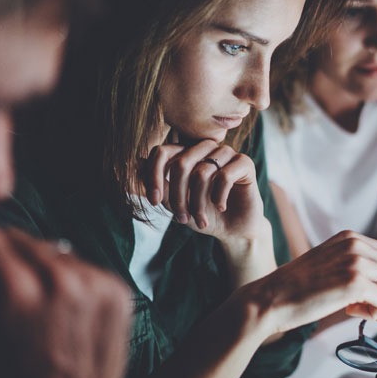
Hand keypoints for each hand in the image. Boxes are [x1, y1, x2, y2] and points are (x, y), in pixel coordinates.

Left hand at [141, 139, 267, 241]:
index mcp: (187, 153)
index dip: (153, 175)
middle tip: (181, 218)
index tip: (153, 201)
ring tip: (200, 220)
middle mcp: (206, 148)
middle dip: (177, 196)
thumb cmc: (203, 214)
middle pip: (181, 163)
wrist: (233, 230)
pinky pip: (225, 176)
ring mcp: (226, 153)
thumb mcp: (174, 203)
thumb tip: (132, 165)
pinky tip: (221, 208)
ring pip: (202, 172)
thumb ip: (155, 185)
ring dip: (197, 202)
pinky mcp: (244, 163)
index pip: (162, 152)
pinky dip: (218, 197)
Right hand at [235, 230, 376, 335]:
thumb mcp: (330, 263)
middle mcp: (355, 244)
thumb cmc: (296, 289)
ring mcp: (356, 261)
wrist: (269, 299)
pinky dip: (376, 313)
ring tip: (357, 310)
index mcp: (350, 237)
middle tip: (366, 307)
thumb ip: (354, 264)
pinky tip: (351, 312)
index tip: (369, 296)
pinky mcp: (354, 282)